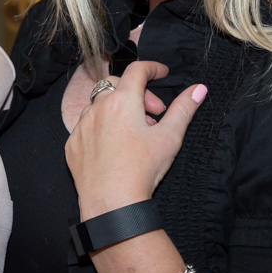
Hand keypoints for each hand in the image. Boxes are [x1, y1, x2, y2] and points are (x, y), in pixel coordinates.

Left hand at [65, 60, 206, 218]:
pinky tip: (114, 146)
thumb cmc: (143, 170)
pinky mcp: (72, 144)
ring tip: (134, 131)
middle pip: (117, 84)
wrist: (112, 204)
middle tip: (154, 113)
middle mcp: (97, 108)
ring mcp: (82, 126)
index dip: (152, 68)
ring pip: (99, 104)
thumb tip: (199, 88)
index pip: (137, 70)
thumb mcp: (170, 137)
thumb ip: (184, 109)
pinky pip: (86, 126)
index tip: (162, 73)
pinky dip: (101, 127)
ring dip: (117, 109)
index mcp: (122, 101)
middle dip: (138, 93)